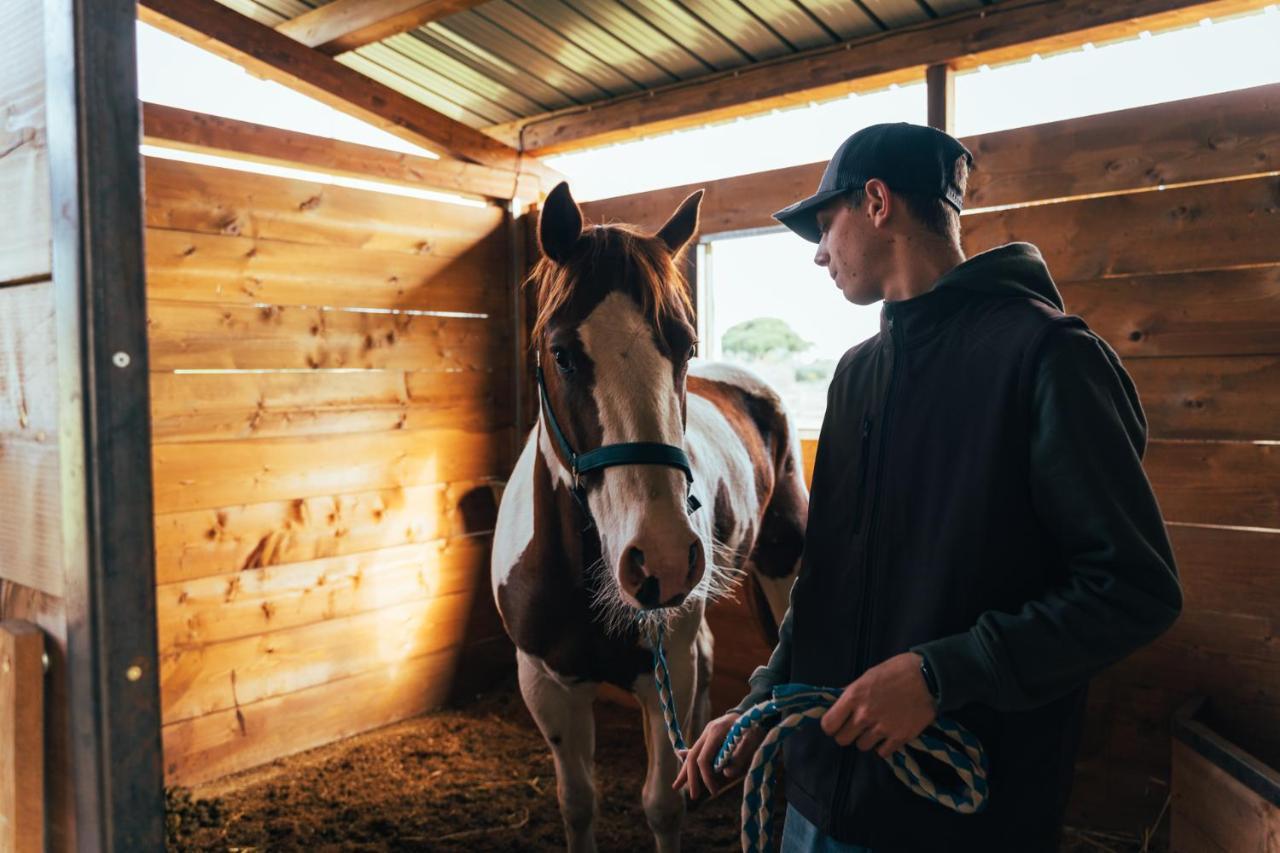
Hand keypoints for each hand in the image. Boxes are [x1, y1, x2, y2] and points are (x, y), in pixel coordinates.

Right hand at [672, 711, 762, 800]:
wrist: (754, 712)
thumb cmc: (754, 728)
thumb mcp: (752, 741)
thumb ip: (740, 757)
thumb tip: (726, 774)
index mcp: (716, 732)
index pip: (703, 759)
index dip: (706, 777)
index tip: (714, 791)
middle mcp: (707, 732)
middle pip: (692, 757)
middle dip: (691, 778)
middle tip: (694, 796)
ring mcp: (706, 734)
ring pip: (691, 755)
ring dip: (685, 772)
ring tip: (676, 786)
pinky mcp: (709, 737)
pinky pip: (696, 751)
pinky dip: (688, 761)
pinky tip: (680, 761)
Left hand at [820, 652, 936, 758]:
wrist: (929, 677)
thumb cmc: (898, 670)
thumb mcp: (869, 675)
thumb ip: (852, 691)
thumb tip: (838, 699)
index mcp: (853, 696)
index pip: (828, 724)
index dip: (831, 725)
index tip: (837, 723)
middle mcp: (864, 715)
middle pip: (842, 740)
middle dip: (848, 734)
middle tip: (857, 727)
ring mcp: (881, 728)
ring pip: (862, 746)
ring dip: (867, 739)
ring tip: (876, 728)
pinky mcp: (899, 738)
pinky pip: (882, 752)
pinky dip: (884, 746)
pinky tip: (889, 734)